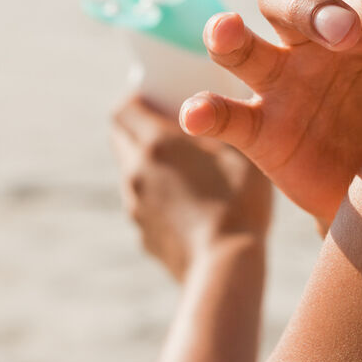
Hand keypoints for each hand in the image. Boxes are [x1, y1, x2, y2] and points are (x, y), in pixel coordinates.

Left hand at [111, 96, 271, 281]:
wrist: (225, 265)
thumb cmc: (239, 200)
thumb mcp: (241, 148)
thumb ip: (223, 120)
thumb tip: (216, 102)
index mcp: (157, 143)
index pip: (124, 107)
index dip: (138, 97)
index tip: (160, 96)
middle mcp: (136, 171)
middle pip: (121, 136)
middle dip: (139, 125)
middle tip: (172, 125)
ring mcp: (136, 205)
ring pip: (131, 171)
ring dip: (149, 161)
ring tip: (186, 166)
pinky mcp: (143, 233)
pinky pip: (143, 201)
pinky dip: (158, 193)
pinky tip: (190, 201)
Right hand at [179, 0, 361, 223]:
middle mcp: (316, 41)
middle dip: (309, 7)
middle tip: (339, 34)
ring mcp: (284, 84)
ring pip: (241, 46)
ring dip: (226, 35)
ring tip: (225, 29)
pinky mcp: (263, 132)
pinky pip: (227, 117)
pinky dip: (206, 112)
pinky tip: (196, 113)